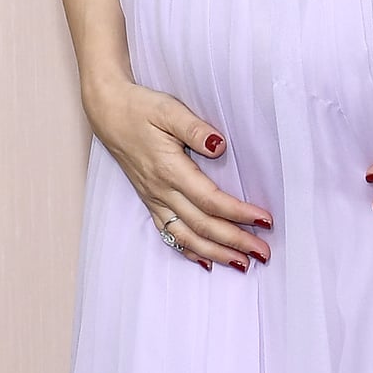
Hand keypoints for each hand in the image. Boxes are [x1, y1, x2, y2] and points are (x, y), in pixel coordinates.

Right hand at [86, 77, 271, 268]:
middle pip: (202, 225)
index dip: (238, 213)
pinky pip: (169, 232)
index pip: (210, 199)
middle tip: (262, 252)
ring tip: (241, 263)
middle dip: (234, 241)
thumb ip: (195, 129)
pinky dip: (189, 250)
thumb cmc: (140, 109)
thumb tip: (219, 145)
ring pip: (186, 236)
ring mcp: (153, 198)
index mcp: (169, 169)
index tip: (264, 220)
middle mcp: (161, 190)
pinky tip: (206, 260)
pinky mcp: (149, 199)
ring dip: (215, 253)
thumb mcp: (169, 110)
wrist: (108, 112)